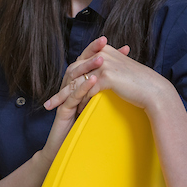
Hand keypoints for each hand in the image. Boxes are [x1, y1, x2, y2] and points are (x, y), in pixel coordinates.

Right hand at [38, 36, 118, 162]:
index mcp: (78, 84)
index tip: (117, 43)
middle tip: (105, 41)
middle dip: (92, 51)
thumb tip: (124, 83)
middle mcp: (70, 86)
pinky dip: (83, 87)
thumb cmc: (80, 125)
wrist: (64, 146)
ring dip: (88, 66)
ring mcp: (65, 96)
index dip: (101, 52)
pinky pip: (72, 95)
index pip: (88, 62)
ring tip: (102, 58)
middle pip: (79, 63)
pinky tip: (94, 81)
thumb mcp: (96, 106)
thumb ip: (104, 93)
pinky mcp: (62, 108)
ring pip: (75, 76)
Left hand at [60, 39, 173, 114]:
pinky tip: (75, 112)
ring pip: (76, 83)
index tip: (60, 92)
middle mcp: (101, 54)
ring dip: (63, 97)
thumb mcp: (120, 70)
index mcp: (103, 50)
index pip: (79, 65)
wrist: (154, 90)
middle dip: (61, 89)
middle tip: (49, 104)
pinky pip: (87, 91)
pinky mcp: (106, 77)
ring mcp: (103, 65)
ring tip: (54, 108)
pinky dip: (80, 102)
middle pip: (74, 73)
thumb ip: (106, 68)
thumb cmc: (139, 83)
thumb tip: (94, 76)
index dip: (68, 80)